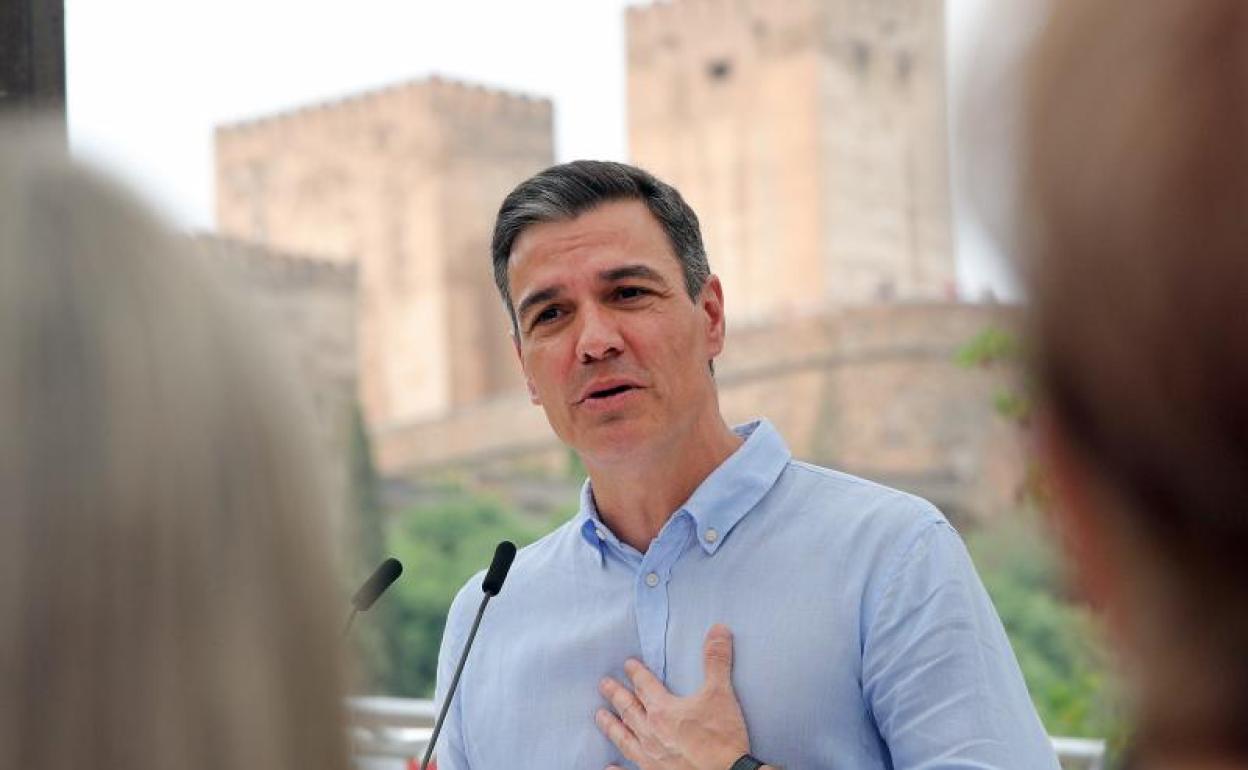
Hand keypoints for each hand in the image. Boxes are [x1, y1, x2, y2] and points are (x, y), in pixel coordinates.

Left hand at [595, 624, 749, 769]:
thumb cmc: (722, 738)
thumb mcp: (721, 694)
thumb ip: (716, 661)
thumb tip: (718, 629)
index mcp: (664, 710)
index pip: (645, 685)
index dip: (636, 673)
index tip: (627, 664)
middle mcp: (651, 733)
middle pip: (629, 709)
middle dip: (616, 695)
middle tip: (603, 684)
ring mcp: (650, 758)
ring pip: (624, 738)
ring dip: (612, 726)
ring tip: (599, 716)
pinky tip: (608, 767)